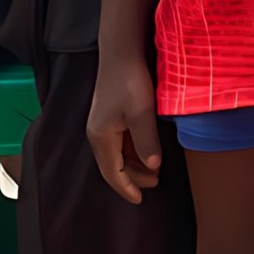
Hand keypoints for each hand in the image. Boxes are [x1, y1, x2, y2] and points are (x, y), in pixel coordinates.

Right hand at [88, 54, 163, 204]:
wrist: (121, 53)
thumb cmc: (130, 82)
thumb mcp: (142, 113)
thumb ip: (146, 142)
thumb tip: (153, 167)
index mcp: (101, 137)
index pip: (112, 173)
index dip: (126, 188)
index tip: (139, 200)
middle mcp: (97, 134)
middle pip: (112, 166)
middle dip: (132, 178)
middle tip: (155, 183)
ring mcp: (102, 125)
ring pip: (116, 155)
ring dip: (133, 165)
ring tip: (155, 171)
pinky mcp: (109, 116)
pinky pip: (119, 143)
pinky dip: (132, 152)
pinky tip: (147, 152)